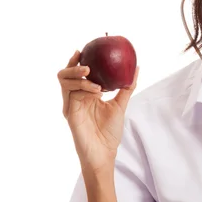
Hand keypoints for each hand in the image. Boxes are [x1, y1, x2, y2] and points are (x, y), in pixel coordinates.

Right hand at [57, 50, 138, 174]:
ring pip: (64, 80)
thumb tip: (137, 68)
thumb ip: (126, 87)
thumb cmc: (110, 132)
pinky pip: (70, 94)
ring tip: (90, 72)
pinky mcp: (69, 112)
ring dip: (78, 74)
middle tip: (84, 57)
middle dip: (73, 63)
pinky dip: (82, 87)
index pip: (79, 73)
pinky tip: (94, 89)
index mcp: (86, 94)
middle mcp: (76, 97)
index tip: (87, 48)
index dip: (79, 59)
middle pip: (66, 74)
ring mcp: (71, 104)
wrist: (104, 153)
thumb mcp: (120, 105)